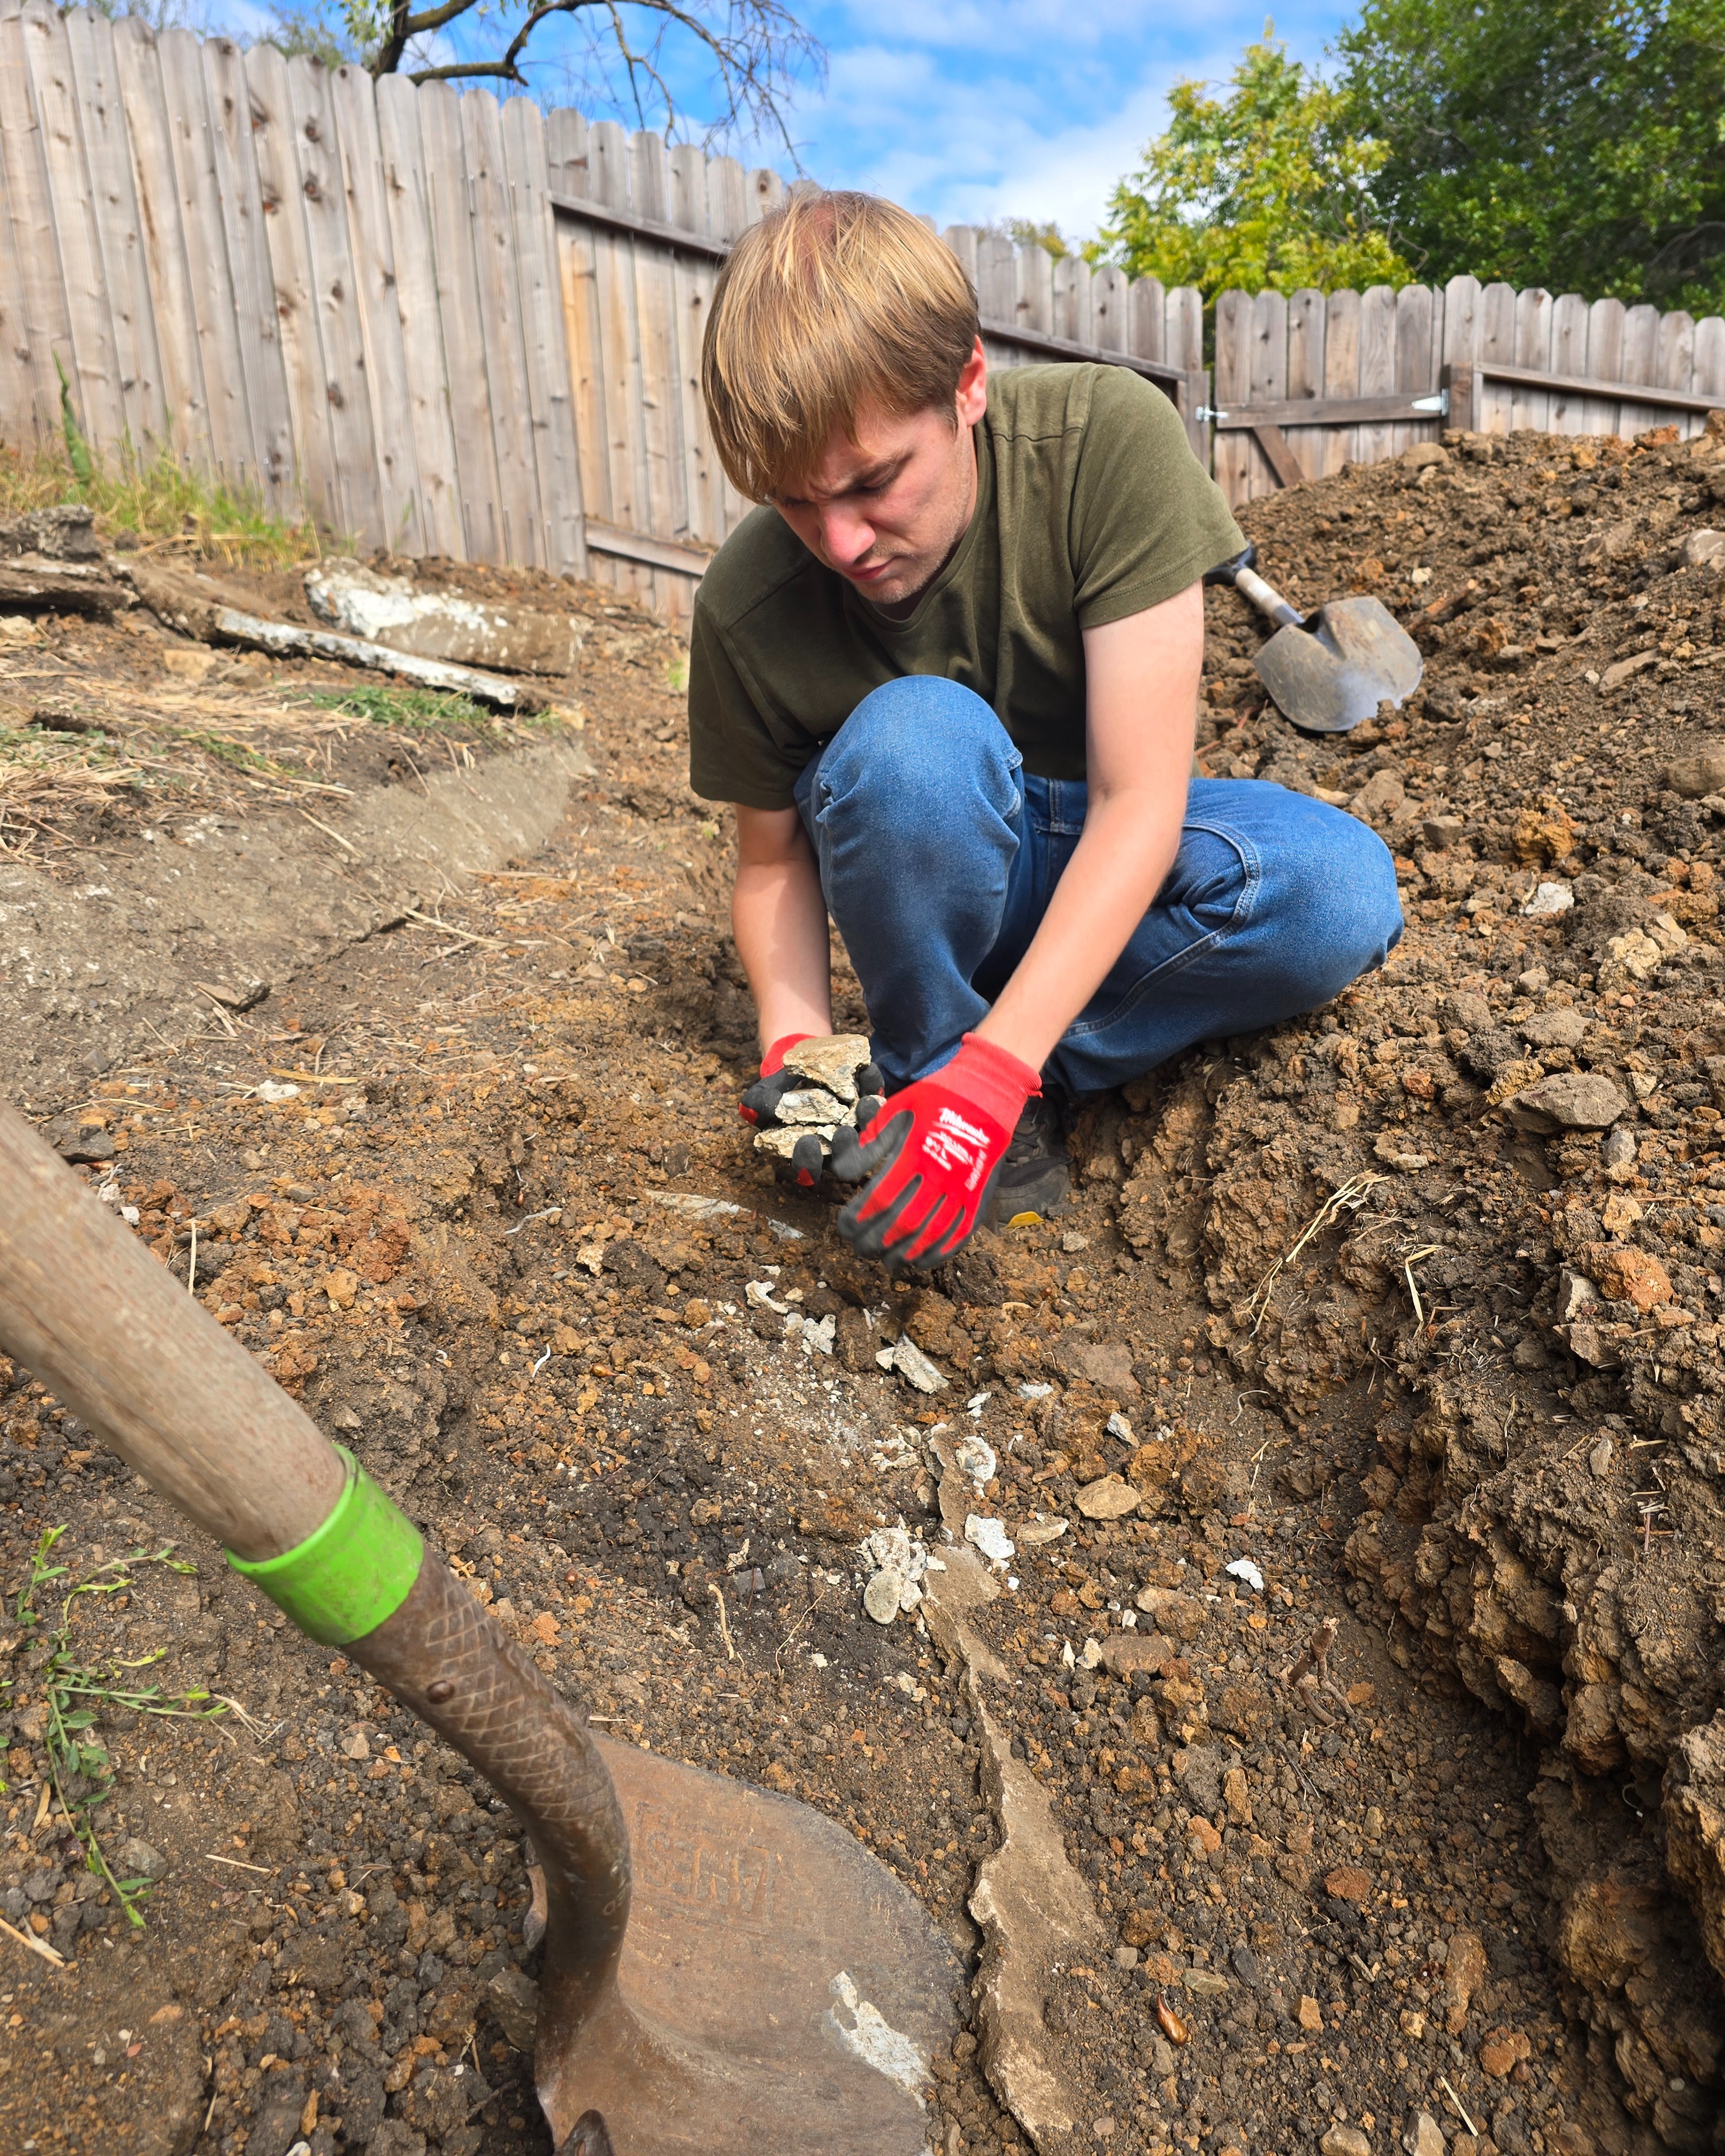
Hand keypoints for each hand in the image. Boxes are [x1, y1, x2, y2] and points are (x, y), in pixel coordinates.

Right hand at [741, 1035, 884, 1190]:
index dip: (808, 1163)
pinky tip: (867, 1070)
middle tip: (844, 1132)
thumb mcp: (761, 1097)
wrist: (798, 1068)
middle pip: (847, 1163)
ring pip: (871, 1136)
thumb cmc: (777, 1092)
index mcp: (806, 1156)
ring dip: (870, 1121)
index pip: (808, 1171)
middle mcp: (835, 1150)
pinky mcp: (869, 1106)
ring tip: (865, 1101)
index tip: (806, 1142)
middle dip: (848, 1150)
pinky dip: (873, 1087)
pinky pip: (877, 1100)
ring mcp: (857, 1130)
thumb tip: (756, 1111)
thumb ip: (756, 1106)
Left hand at [832, 1034, 1039, 1267]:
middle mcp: (941, 1176)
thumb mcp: (896, 1109)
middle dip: (876, 1241)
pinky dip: (939, 1253)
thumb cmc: (937, 1098)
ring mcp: (964, 1190)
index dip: (858, 1218)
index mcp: (916, 1154)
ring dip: (904, 1254)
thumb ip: (870, 1143)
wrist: (988, 1092)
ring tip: (886, 1261)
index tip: (845, 1226)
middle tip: (859, 1249)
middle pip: (902, 1224)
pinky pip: (959, 1234)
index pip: (880, 1198)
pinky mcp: (980, 1197)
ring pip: (930, 1235)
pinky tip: (920, 1262)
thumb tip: (844, 1174)